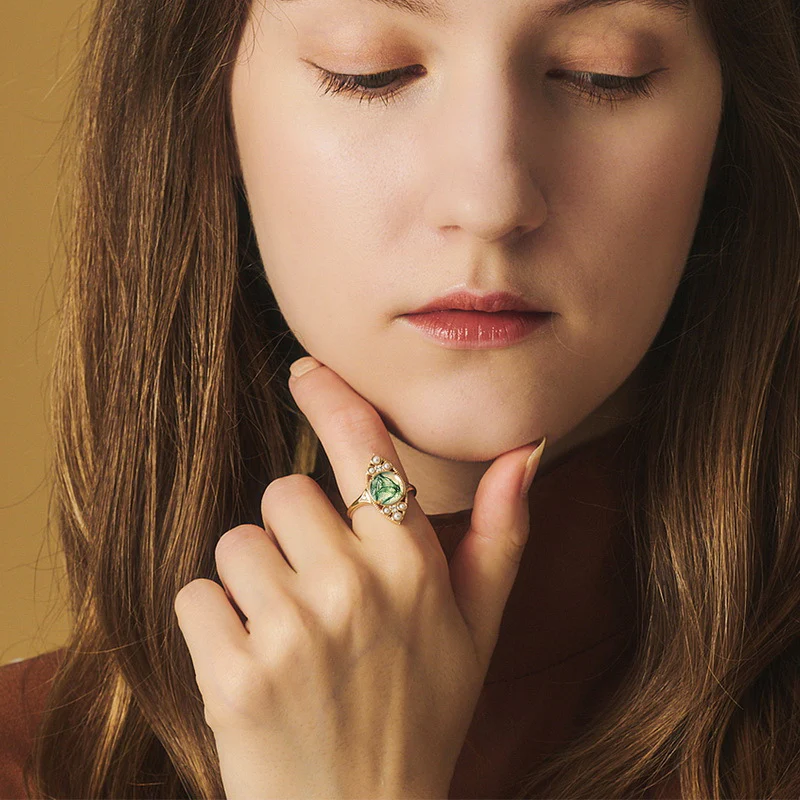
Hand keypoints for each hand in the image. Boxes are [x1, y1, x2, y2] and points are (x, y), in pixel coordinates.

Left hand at [174, 356, 545, 799]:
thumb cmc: (422, 715)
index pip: (364, 448)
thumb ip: (502, 533)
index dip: (332, 397)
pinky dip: (213, 624)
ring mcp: (292, 630)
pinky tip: (252, 666)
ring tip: (288, 635)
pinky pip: (196, 597)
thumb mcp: (479, 629)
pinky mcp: (233, 674)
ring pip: (235, 542)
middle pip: (283, 490)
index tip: (304, 370)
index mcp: (413, 565)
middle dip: (292, 532)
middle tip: (318, 591)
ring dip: (252, 580)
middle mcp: (354, 586)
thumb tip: (526, 449)